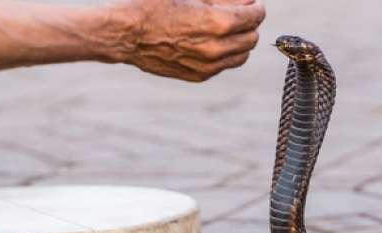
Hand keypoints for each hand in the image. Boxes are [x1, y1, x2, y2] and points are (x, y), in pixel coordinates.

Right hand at [111, 0, 264, 81]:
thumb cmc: (155, 5)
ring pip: (242, 56)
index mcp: (218, 23)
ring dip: (239, 42)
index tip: (249, 4)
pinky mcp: (198, 76)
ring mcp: (208, 66)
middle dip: (249, 25)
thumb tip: (248, 2)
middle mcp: (216, 48)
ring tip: (224, 30)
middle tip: (237, 16)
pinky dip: (224, 55)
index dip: (255, 7)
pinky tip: (208, 42)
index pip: (255, 17)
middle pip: (252, 38)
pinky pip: (223, 66)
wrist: (126, 33)